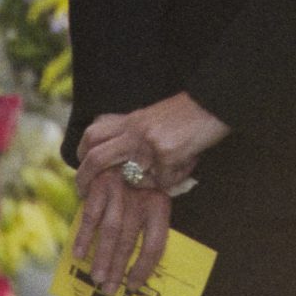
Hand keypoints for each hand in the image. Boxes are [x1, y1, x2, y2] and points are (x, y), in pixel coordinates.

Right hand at [71, 170, 172, 293]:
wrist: (135, 138)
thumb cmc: (147, 176)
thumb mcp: (159, 193)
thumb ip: (151, 221)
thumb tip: (142, 262)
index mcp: (160, 203)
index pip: (155, 243)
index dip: (143, 268)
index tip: (133, 286)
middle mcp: (141, 197)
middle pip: (130, 241)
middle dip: (118, 268)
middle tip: (109, 290)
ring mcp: (120, 190)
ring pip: (110, 231)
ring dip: (101, 257)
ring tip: (96, 279)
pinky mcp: (100, 182)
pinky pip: (90, 214)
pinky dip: (83, 236)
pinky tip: (78, 254)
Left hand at [73, 93, 227, 198]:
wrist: (214, 103)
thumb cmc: (189, 112)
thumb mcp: (155, 117)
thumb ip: (138, 134)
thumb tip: (128, 163)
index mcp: (131, 120)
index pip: (94, 134)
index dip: (81, 153)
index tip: (82, 168)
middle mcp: (135, 131)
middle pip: (96, 156)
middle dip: (84, 178)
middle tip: (83, 192)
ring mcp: (149, 144)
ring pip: (128, 176)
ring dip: (135, 187)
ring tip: (144, 190)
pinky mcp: (167, 155)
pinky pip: (164, 181)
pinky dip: (174, 181)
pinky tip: (185, 169)